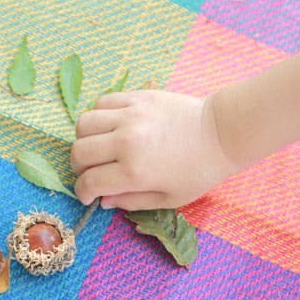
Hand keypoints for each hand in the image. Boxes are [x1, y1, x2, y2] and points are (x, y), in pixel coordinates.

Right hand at [70, 90, 237, 210]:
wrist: (221, 133)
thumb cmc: (198, 171)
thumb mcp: (168, 198)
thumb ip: (132, 201)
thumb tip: (104, 201)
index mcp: (134, 172)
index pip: (89, 182)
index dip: (83, 192)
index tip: (88, 195)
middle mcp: (126, 142)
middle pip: (79, 152)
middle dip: (79, 168)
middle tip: (92, 172)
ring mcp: (130, 116)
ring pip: (84, 124)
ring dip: (85, 139)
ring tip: (99, 147)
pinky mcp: (138, 97)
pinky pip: (102, 103)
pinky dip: (99, 116)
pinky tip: (111, 126)